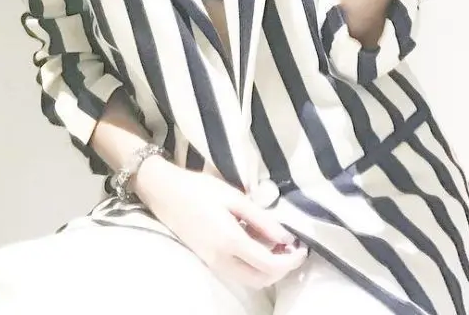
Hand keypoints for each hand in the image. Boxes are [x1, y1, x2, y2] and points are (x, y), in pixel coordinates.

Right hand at [133, 159, 306, 289]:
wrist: (166, 193)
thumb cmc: (200, 189)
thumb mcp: (234, 197)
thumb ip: (261, 219)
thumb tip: (285, 236)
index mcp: (230, 240)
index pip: (269, 264)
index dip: (290, 260)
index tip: (302, 247)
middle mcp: (222, 259)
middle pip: (261, 279)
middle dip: (283, 269)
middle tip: (294, 249)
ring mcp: (213, 263)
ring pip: (250, 279)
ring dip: (269, 270)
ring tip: (280, 247)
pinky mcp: (209, 261)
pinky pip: (238, 273)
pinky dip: (255, 266)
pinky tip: (260, 246)